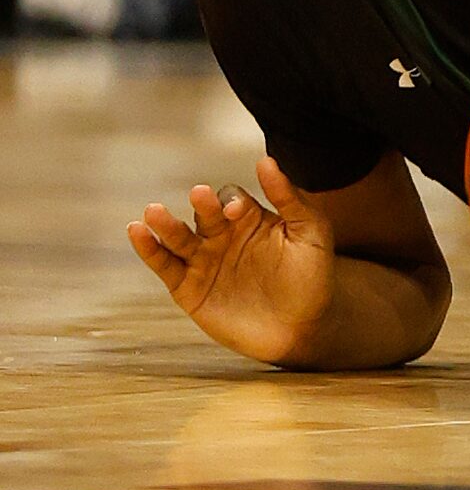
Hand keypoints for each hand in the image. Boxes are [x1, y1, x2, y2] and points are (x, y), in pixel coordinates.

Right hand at [126, 158, 337, 366]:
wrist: (300, 329)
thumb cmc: (311, 278)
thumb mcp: (311, 234)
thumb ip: (291, 199)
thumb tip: (266, 161)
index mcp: (250, 219)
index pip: (232, 199)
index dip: (233, 201)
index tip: (239, 211)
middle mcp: (223, 235)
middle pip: (204, 214)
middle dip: (202, 206)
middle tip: (199, 196)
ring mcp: (203, 261)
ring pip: (179, 236)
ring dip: (166, 224)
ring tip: (154, 211)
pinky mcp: (187, 288)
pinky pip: (164, 265)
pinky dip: (148, 249)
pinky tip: (136, 231)